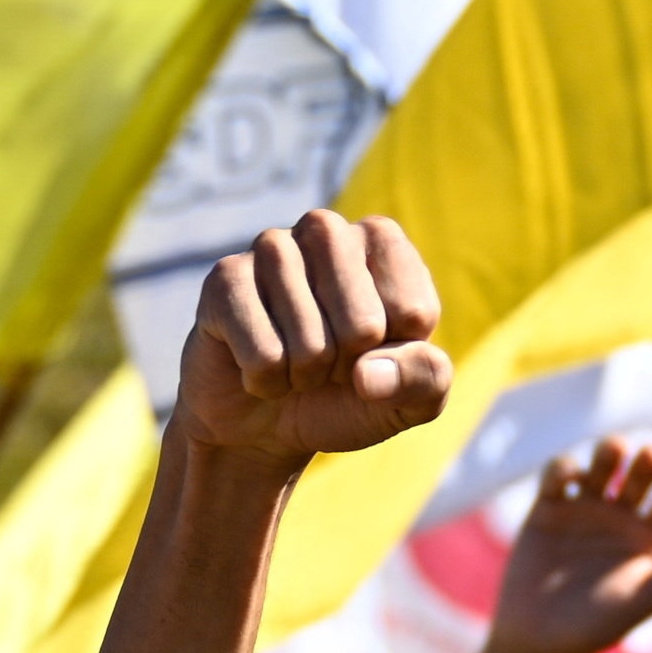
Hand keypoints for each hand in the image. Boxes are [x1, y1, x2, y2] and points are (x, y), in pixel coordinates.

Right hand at [177, 212, 452, 470]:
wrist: (264, 423)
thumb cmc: (345, 397)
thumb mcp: (408, 399)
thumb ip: (425, 380)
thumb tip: (370, 374)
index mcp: (382, 241)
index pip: (413, 312)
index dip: (395, 356)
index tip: (373, 353)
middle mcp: (326, 229)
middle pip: (363, 325)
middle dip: (347, 367)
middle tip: (329, 363)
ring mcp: (271, 246)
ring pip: (310, 344)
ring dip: (304, 377)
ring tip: (293, 365)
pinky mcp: (225, 278)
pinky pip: (263, 354)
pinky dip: (265, 382)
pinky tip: (258, 369)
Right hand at [491, 436, 651, 652]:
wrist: (539, 641)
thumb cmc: (599, 627)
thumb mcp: (649, 596)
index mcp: (650, 538)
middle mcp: (620, 519)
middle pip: (639, 477)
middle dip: (648, 462)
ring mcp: (584, 510)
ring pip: (602, 467)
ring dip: (610, 452)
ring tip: (616, 448)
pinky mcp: (547, 508)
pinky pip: (557, 477)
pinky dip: (563, 467)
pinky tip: (571, 475)